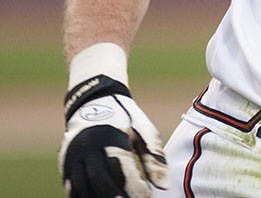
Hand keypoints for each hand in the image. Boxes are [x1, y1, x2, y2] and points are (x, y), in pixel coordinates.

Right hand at [59, 75, 168, 196]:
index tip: (147, 197)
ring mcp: (73, 156)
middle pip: (99, 178)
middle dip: (113, 196)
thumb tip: (164, 187)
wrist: (94, 102)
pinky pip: (72, 188)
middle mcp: (89, 145)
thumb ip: (154, 159)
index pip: (123, 167)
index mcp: (111, 135)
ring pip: (81, 186)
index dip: (135, 186)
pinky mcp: (65, 165)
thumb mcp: (143, 132)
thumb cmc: (125, 120)